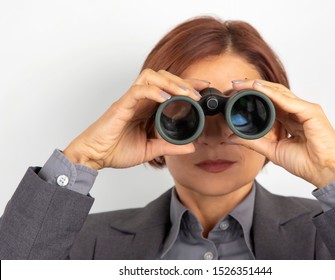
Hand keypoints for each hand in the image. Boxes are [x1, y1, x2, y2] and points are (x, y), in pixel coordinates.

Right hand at [63, 69, 207, 169]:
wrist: (94, 157)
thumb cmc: (116, 150)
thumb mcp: (150, 150)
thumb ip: (170, 146)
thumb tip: (191, 147)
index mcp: (147, 108)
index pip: (169, 88)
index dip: (188, 84)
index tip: (204, 87)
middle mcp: (140, 100)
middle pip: (163, 76)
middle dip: (183, 80)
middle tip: (198, 91)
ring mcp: (131, 101)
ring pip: (151, 76)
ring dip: (170, 82)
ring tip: (185, 93)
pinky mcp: (121, 105)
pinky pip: (138, 91)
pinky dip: (153, 91)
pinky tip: (166, 99)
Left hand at [231, 79, 334, 187]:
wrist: (325, 173)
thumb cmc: (306, 163)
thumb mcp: (272, 150)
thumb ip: (253, 142)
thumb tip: (232, 138)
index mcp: (290, 119)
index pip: (270, 102)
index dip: (253, 96)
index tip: (235, 94)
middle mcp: (298, 111)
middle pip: (273, 93)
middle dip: (253, 87)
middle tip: (235, 84)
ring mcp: (305, 109)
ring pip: (280, 92)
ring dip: (260, 87)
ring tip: (242, 84)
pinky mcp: (311, 112)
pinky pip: (288, 101)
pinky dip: (272, 94)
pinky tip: (258, 88)